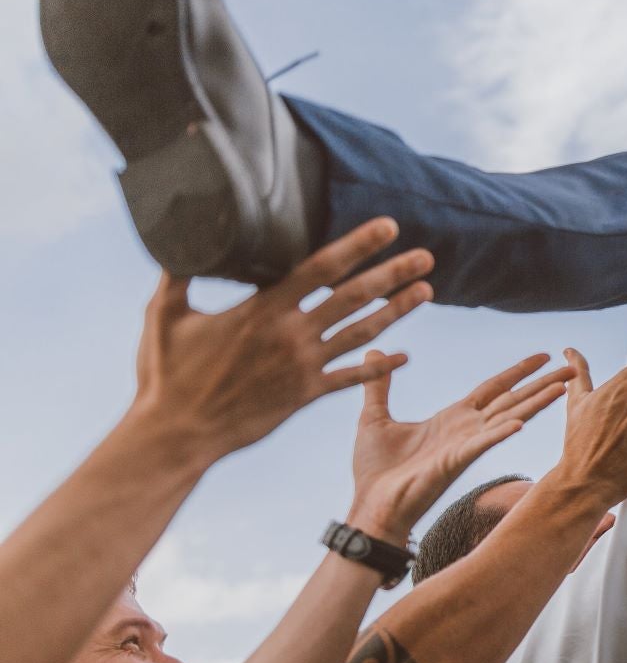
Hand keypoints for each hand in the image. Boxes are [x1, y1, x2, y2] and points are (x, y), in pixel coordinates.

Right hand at [127, 218, 431, 463]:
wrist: (177, 435)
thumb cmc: (165, 375)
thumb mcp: (164, 315)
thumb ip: (178, 273)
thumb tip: (176, 232)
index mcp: (263, 310)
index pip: (321, 268)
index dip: (358, 245)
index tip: (389, 226)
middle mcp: (291, 335)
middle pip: (354, 297)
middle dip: (393, 274)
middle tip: (427, 256)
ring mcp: (303, 367)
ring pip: (361, 334)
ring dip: (397, 311)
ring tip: (427, 291)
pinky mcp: (305, 395)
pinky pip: (351, 379)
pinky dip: (380, 368)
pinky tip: (406, 356)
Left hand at [348, 351, 573, 544]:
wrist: (371, 507)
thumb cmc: (375, 471)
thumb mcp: (374, 417)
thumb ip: (379, 384)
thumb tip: (373, 352)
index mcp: (452, 418)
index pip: (494, 388)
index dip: (519, 371)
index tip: (544, 355)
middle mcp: (466, 429)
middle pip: (513, 399)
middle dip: (543, 383)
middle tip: (573, 369)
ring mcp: (464, 445)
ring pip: (508, 417)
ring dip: (535, 403)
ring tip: (562, 387)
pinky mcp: (454, 461)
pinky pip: (482, 443)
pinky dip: (501, 433)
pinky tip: (521, 423)